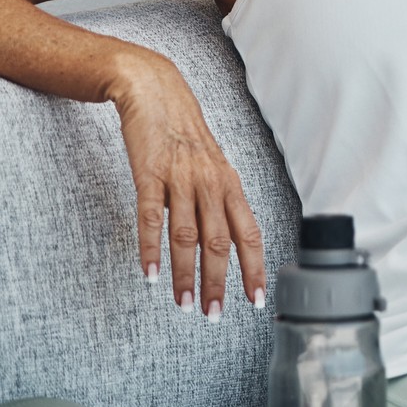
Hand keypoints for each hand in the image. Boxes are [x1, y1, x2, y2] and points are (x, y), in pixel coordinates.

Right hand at [108, 52, 265, 317]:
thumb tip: (226, 241)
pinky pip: (151, 217)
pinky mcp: (149, 173)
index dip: (255, 268)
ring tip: (184, 304)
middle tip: (214, 314)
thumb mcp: (212, 167)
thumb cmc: (184, 135)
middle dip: (219, 282)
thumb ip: (218, 202)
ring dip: (186, 274)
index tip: (256, 300)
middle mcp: (211, 184)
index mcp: (230, 185)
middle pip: (220, 243)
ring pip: (187, 236)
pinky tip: (150, 273)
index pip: (249, 234)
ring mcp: (180, 179)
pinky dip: (151, 248)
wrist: (155, 92)